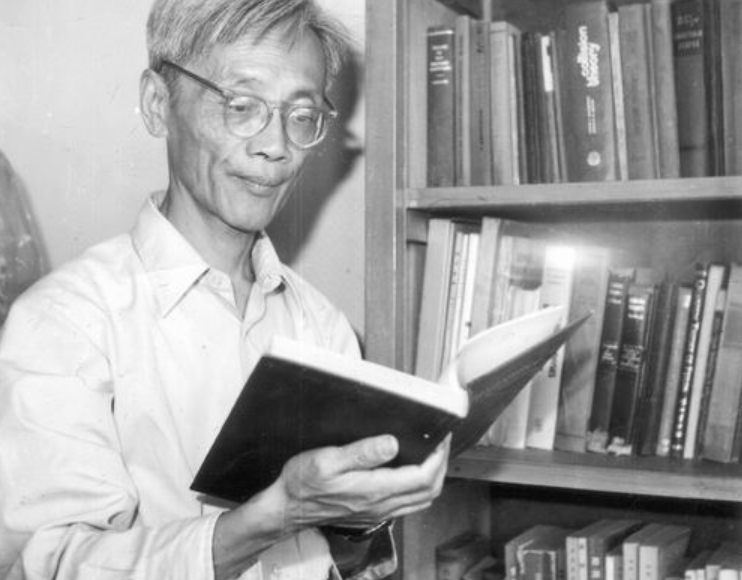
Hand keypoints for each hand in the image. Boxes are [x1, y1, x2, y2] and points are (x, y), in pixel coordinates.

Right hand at [212, 434, 449, 578]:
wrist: (287, 508)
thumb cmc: (303, 483)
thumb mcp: (327, 460)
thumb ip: (361, 452)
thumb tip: (392, 443)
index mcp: (374, 489)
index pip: (422, 477)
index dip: (438, 456)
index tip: (441, 437)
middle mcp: (381, 504)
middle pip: (429, 490)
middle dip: (441, 465)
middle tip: (440, 443)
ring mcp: (379, 512)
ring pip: (421, 500)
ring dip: (432, 478)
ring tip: (431, 454)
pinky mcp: (373, 514)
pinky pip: (408, 505)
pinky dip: (419, 488)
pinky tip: (410, 472)